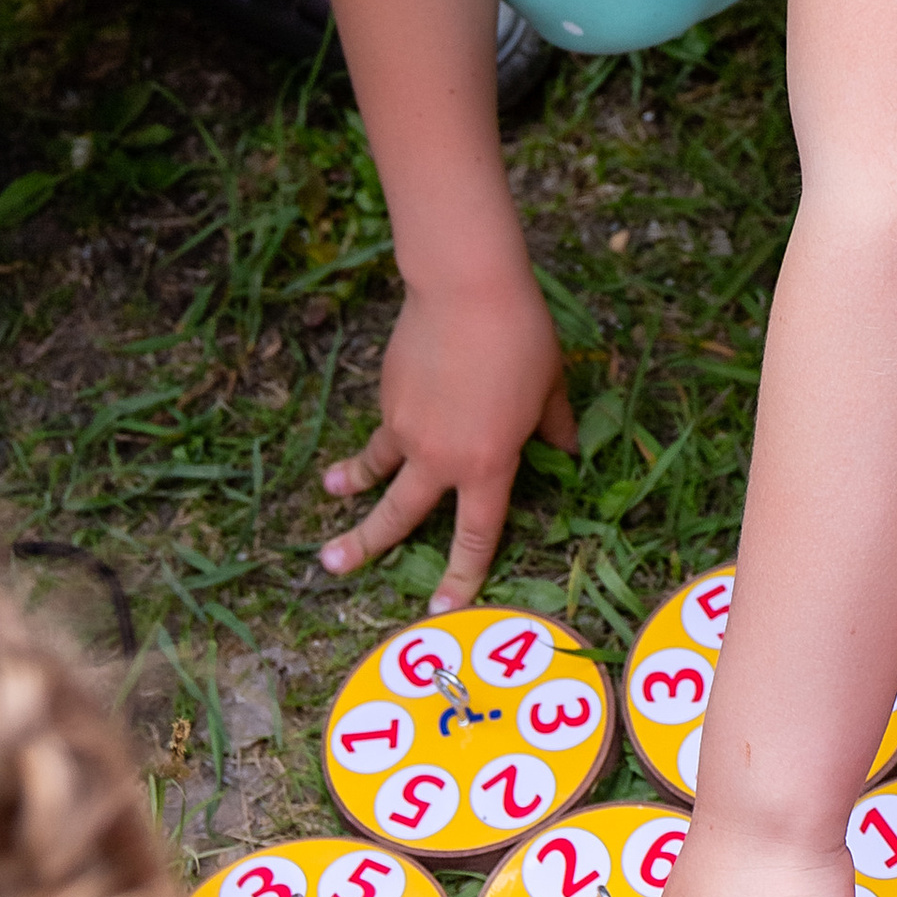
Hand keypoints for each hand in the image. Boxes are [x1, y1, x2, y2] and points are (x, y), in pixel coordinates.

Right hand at [318, 266, 571, 609]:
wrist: (467, 289)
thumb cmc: (522, 339)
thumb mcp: (550, 388)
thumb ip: (554, 427)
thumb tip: (566, 449)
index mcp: (487, 466)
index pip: (475, 535)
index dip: (462, 575)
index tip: (440, 607)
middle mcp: (440, 458)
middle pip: (398, 515)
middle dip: (365, 546)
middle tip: (330, 567)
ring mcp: (406, 427)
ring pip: (376, 467)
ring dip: (350, 484)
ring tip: (330, 495)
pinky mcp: (388, 396)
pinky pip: (387, 425)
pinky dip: (385, 428)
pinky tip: (395, 407)